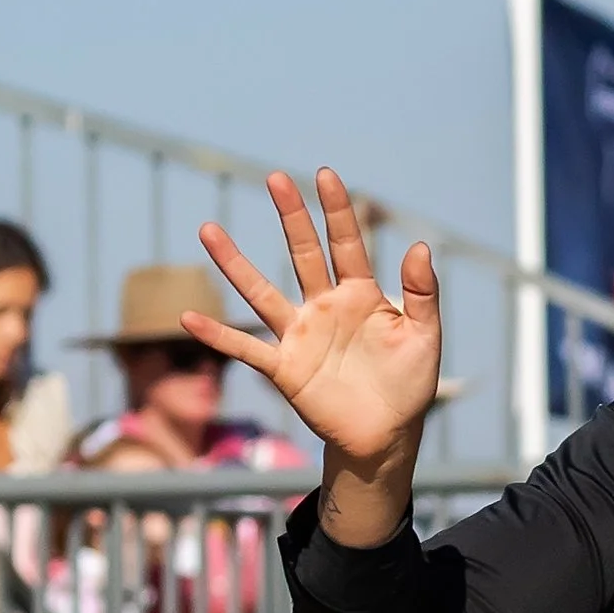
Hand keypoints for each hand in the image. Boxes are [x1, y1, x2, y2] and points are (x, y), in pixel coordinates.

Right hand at [190, 169, 437, 547]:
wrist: (386, 437)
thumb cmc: (408, 385)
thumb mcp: (424, 338)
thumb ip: (422, 294)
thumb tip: (420, 246)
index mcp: (360, 295)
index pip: (347, 243)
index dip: (337, 211)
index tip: (325, 175)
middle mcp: (325, 307)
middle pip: (303, 253)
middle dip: (291, 217)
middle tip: (276, 178)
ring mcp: (300, 335)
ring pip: (262, 292)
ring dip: (235, 264)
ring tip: (209, 230)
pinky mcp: (285, 369)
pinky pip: (246, 349)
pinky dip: (218, 336)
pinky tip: (189, 318)